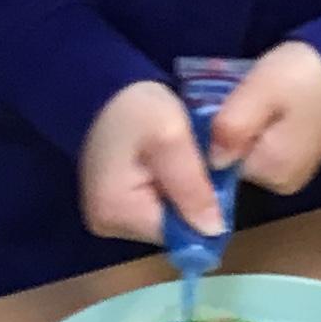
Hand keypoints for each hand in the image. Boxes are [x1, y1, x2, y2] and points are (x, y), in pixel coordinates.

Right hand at [79, 81, 223, 244]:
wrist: (105, 87)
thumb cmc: (136, 106)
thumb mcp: (171, 137)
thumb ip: (192, 184)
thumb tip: (213, 231)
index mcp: (116, 212)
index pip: (178, 234)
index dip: (204, 211)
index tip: (216, 180)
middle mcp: (107, 225)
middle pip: (171, 229)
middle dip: (193, 200)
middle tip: (198, 162)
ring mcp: (109, 218)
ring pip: (167, 219)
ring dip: (183, 194)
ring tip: (184, 160)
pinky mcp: (115, 207)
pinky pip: (156, 208)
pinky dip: (171, 190)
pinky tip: (172, 166)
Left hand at [205, 41, 320, 197]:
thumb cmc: (302, 75)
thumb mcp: (260, 90)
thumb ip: (233, 126)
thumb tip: (213, 160)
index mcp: (273, 171)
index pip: (221, 163)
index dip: (219, 133)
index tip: (231, 105)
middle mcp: (283, 183)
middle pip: (235, 161)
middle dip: (234, 132)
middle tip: (249, 97)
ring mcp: (292, 175)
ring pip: (248, 154)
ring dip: (246, 129)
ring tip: (261, 100)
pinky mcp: (296, 162)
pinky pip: (263, 150)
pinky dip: (261, 130)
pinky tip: (271, 108)